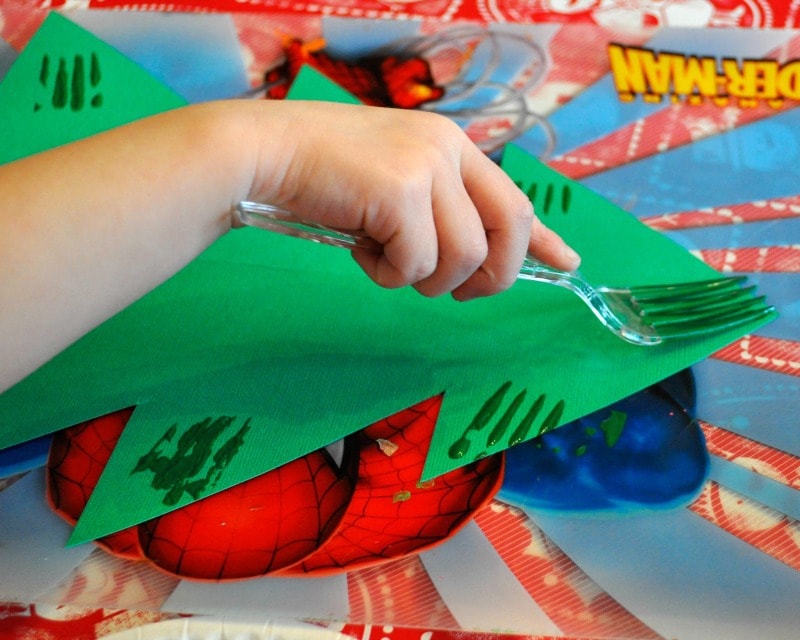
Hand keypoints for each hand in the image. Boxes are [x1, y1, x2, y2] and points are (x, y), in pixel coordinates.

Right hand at [243, 101, 579, 299]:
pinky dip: (389, 273)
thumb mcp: (394, 187)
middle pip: (507, 231)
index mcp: (452, 146)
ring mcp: (426, 167)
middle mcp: (449, 150)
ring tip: (384, 258)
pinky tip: (362, 250)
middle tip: (455, 293)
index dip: (542, 238)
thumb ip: (435, 212)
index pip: (513, 197)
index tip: (567, 263)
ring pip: (461, 258)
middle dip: (490, 278)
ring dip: (423, 278)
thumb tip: (468, 260)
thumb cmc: (324, 175)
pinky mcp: (400, 191)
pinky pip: (416, 264)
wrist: (266, 153)